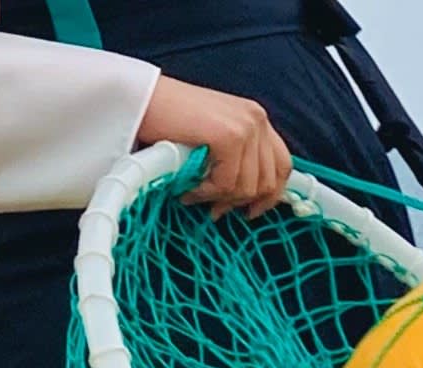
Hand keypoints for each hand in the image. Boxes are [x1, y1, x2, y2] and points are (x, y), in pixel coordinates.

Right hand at [132, 76, 290, 218]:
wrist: (139, 100)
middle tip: (213, 210)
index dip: (270, 195)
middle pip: (269, 181)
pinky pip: (227, 183)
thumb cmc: (166, 120)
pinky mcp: (229, 136)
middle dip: (240, 202)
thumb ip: (233, 157)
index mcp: (256, 119)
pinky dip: (206, 193)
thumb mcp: (211, 137)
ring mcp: (246, 127)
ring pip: (248, 187)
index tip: (250, 212)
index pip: (282, 165)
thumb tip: (243, 198)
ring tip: (194, 194)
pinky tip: (188, 189)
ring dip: (218, 198)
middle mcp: (257, 120)